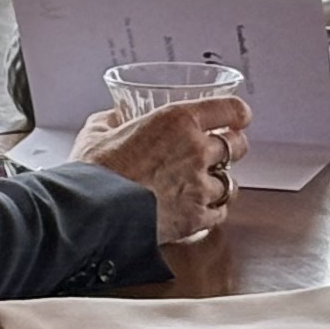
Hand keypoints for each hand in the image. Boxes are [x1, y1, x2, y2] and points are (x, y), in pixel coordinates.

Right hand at [74, 92, 248, 246]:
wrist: (90, 212)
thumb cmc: (92, 170)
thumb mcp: (97, 130)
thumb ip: (113, 120)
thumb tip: (114, 118)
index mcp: (177, 121)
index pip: (229, 109)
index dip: (238, 113)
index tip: (239, 118)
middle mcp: (196, 150)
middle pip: (238, 146)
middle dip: (234, 148)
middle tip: (224, 151)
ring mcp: (199, 186)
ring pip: (231, 183)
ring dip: (220, 183)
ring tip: (206, 186)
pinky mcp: (195, 218)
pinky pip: (219, 213)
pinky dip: (212, 212)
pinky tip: (199, 210)